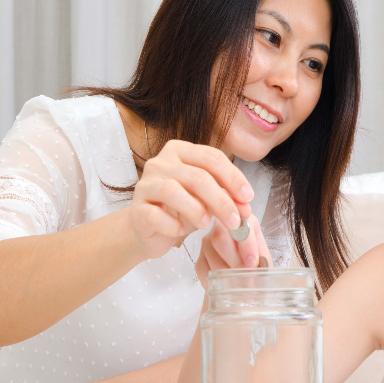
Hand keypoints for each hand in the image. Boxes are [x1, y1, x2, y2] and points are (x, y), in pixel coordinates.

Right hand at [126, 140, 253, 259]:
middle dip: (221, 200)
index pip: (212, 157)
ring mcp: (145, 185)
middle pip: (197, 176)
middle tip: (235, 220)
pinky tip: (181, 231)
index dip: (233, 177)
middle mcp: (160, 163)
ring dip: (196, 210)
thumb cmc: (181, 208)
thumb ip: (225, 196)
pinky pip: (154, 215)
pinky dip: (172, 225)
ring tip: (206, 224)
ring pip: (173, 191)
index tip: (247, 197)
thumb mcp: (206, 197)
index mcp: (181, 151)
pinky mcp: (136, 209)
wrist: (148, 229)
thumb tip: (245, 207)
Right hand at [195, 213, 272, 288]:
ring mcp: (208, 240)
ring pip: (211, 255)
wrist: (243, 271)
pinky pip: (202, 268)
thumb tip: (258, 260)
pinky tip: (226, 285)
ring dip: (226, 273)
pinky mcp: (200, 256)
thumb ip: (262, 257)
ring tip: (240, 284)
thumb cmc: (255, 260)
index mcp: (243, 220)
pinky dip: (215, 280)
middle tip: (246, 276)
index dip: (247, 246)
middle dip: (234, 260)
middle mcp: (222, 226)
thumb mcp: (263, 257)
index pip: (240, 227)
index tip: (252, 263)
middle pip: (220, 238)